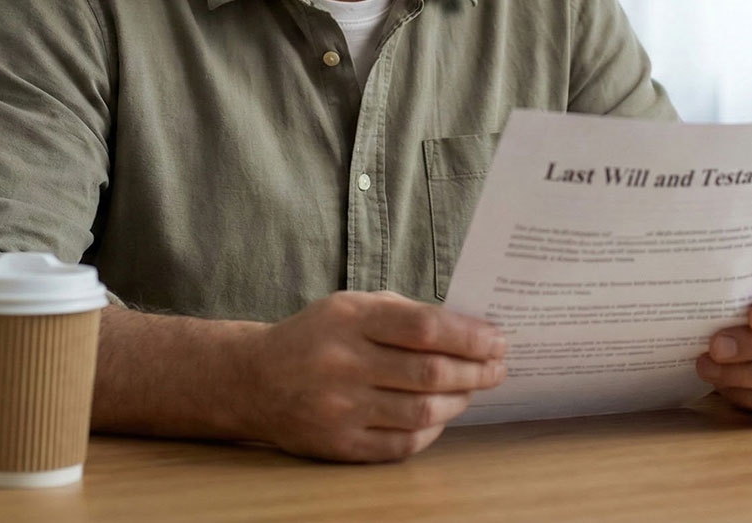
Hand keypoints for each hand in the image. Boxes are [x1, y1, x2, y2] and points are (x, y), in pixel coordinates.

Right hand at [237, 291, 506, 461]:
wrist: (254, 380)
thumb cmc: (317, 336)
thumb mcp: (351, 307)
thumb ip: (404, 314)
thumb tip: (469, 330)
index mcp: (350, 320)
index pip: (425, 328)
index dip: (470, 336)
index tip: (497, 340)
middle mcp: (343, 364)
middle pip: (430, 372)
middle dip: (476, 371)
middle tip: (497, 368)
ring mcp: (340, 409)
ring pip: (423, 411)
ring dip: (459, 401)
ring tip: (472, 389)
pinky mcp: (338, 445)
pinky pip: (402, 443)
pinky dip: (431, 430)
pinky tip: (440, 415)